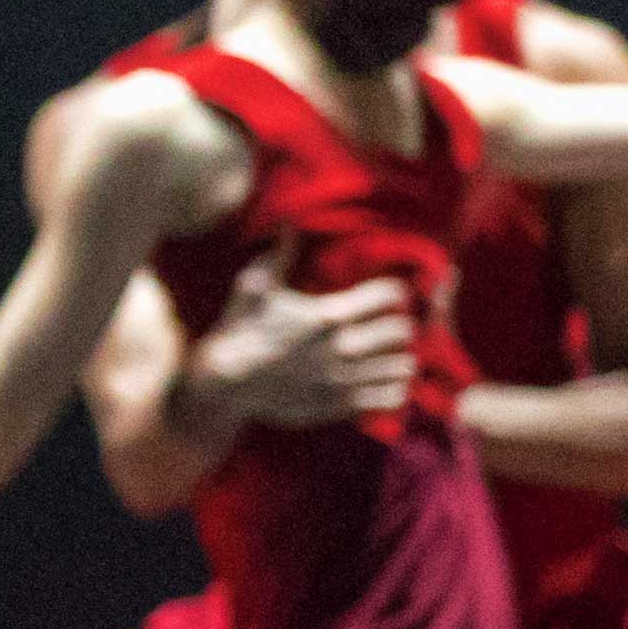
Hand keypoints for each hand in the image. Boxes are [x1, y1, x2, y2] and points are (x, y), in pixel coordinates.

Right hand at [194, 258, 416, 427]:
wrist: (225, 384)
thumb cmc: (240, 330)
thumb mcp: (254, 287)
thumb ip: (279, 255)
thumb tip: (290, 224)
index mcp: (327, 314)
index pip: (387, 296)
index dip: (394, 291)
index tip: (391, 294)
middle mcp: (342, 346)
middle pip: (401, 331)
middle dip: (402, 324)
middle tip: (394, 325)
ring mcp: (344, 378)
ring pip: (402, 366)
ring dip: (402, 358)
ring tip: (394, 354)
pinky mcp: (341, 404)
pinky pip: (390, 398)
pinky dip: (395, 388)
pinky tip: (387, 382)